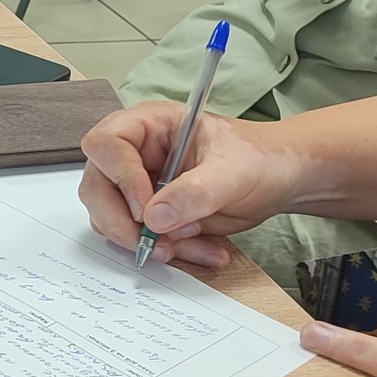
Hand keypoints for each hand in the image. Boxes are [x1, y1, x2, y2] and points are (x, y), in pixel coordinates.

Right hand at [79, 102, 307, 267]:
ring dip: (147, 241)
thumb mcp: (233, 171)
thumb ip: (195, 192)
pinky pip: (139, 238)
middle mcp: (135, 154)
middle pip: (96, 186)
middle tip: (152, 244)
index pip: (106, 144)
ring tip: (192, 242)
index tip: (147, 209)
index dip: (120, 177)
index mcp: (150, 125)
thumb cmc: (259, 158)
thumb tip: (154, 218)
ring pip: (111, 218)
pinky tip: (202, 248)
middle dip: (121, 221)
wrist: (279, 180)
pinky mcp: (150, 214)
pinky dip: (168, 251)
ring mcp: (138, 185)